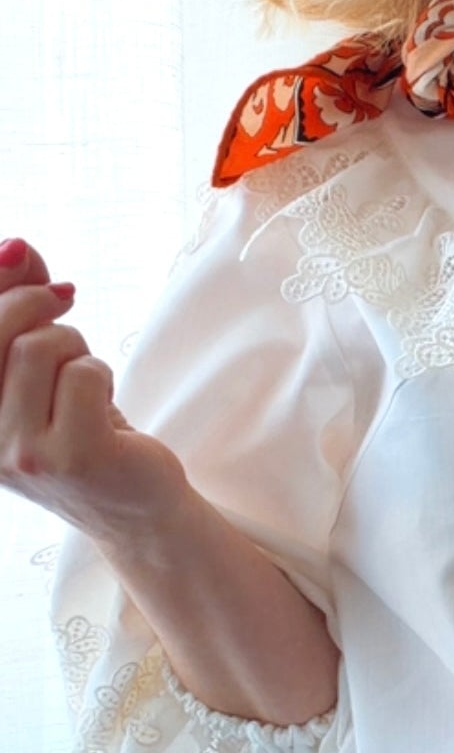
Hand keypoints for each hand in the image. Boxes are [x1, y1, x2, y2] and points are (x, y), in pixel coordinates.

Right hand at [0, 236, 187, 542]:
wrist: (137, 507)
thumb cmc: (84, 427)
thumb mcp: (42, 367)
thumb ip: (20, 308)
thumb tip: (16, 245)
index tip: (22, 253)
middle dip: (35, 303)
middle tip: (64, 307)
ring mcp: (17, 454)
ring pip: (40, 347)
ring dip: (75, 346)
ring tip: (85, 377)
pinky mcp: (68, 458)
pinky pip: (83, 374)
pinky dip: (102, 376)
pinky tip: (104, 404)